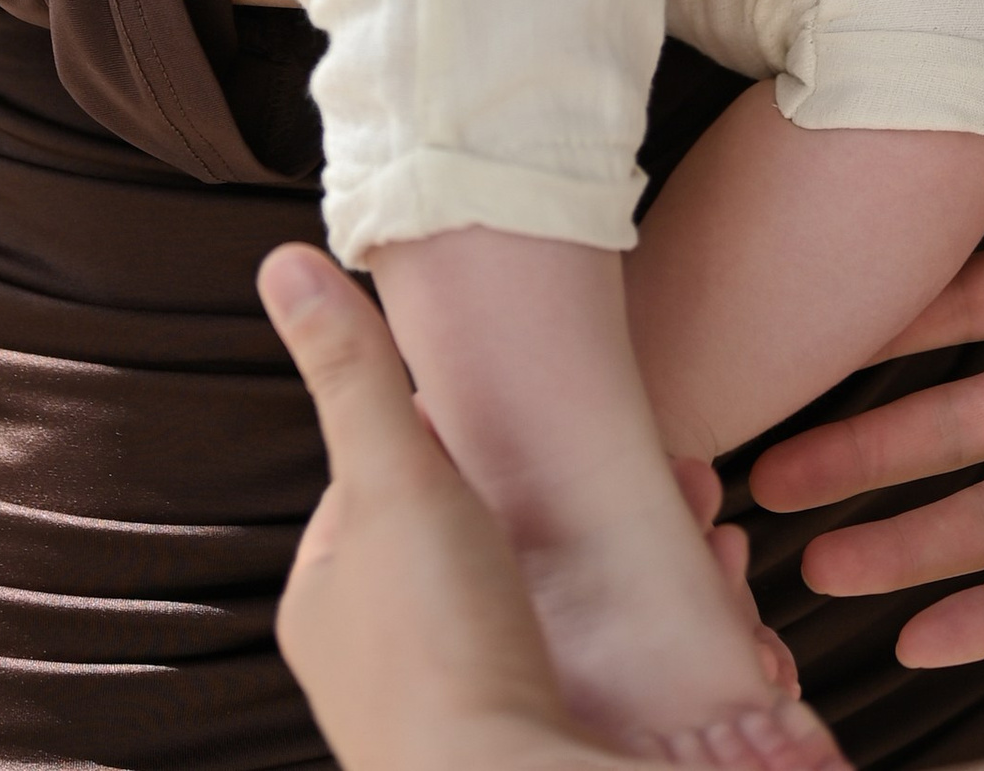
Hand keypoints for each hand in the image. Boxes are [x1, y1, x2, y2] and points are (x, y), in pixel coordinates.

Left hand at [259, 245, 838, 770]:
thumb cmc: (437, 652)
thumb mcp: (391, 478)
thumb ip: (352, 373)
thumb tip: (283, 262)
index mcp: (333, 597)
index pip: (393, 470)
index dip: (465, 420)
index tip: (528, 390)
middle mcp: (388, 653)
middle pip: (489, 526)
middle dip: (571, 483)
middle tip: (644, 445)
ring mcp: (468, 693)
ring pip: (560, 584)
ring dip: (632, 539)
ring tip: (691, 498)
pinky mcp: (545, 721)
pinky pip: (608, 642)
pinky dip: (657, 605)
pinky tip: (701, 574)